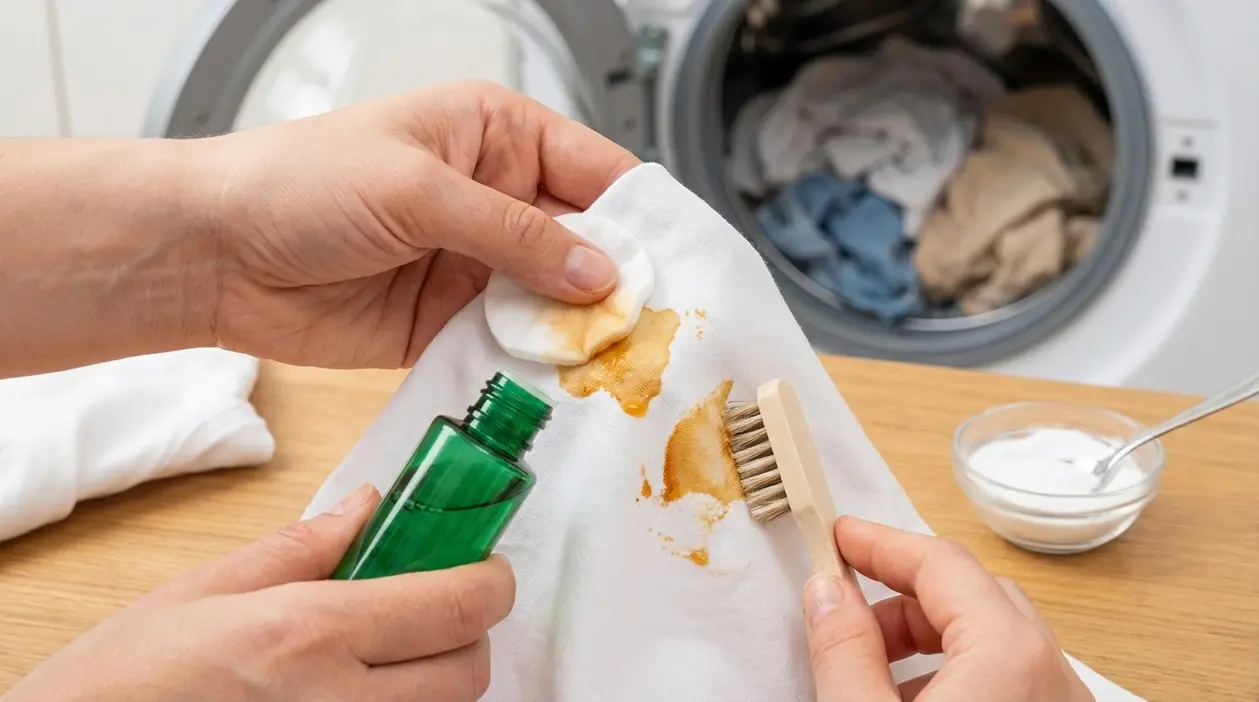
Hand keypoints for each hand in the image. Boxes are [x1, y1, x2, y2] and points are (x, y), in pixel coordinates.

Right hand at [3, 484, 513, 701]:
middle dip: (468, 630)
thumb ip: (305, 546)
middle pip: (471, 671)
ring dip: (439, 675)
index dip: (491, 580)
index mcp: (310, 634)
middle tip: (432, 602)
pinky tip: (360, 684)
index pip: (459, 606)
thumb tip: (369, 507)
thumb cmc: (125, 678)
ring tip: (389, 647)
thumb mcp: (208, 589)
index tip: (483, 564)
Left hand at [195, 80, 639, 367]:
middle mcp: (495, 198)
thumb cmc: (296, 183)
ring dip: (580, 334)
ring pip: (554, 302)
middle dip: (619, 285)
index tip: (683, 266)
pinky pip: (510, 345)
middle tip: (658, 330)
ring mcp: (474, 264)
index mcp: (495, 135)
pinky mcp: (449, 322)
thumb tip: (599, 274)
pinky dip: (534, 366)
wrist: (212, 256)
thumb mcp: (419, 190)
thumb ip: (516, 233)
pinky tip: (561, 386)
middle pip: (586, 244)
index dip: (642, 217)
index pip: (597, 170)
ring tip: (619, 366)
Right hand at [803, 517, 1093, 700]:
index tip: (837, 539)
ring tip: (868, 670)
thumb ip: (843, 651)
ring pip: (995, 646)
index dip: (880, 545)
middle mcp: (1054, 679)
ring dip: (929, 643)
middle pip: (974, 600)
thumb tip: (828, 594)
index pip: (942, 564)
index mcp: (1011, 657)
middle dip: (902, 597)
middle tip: (845, 608)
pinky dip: (962, 679)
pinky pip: (1013, 686)